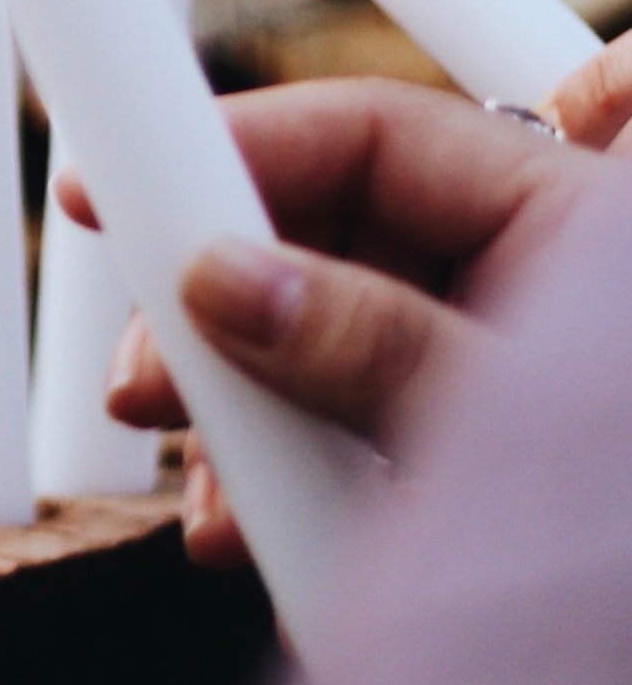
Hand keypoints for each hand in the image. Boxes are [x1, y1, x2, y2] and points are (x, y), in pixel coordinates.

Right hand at [56, 68, 613, 572]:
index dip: (236, 147)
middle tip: (144, 388)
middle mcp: (533, 287)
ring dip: (247, 419)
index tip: (115, 188)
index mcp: (569, 227)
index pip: (370, 139)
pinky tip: (257, 545)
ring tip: (209, 507)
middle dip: (221, 310)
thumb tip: (224, 280)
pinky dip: (296, 484)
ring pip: (329, 348)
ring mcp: (500, 380)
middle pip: (332, 241)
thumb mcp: (504, 418)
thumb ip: (371, 342)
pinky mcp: (476, 472)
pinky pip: (357, 437)